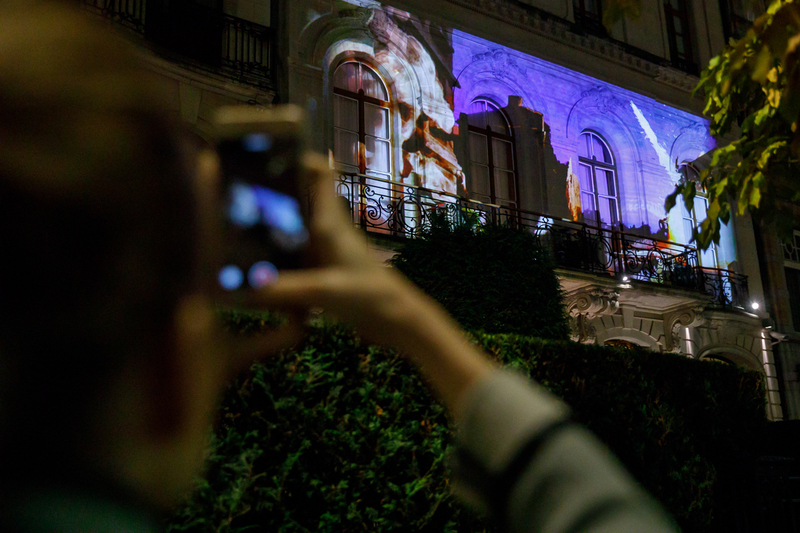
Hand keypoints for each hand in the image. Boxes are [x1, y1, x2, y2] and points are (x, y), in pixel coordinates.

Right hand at [247, 154, 494, 415]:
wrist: (399, 323)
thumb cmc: (371, 296)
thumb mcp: (325, 291)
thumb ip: (283, 289)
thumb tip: (237, 289)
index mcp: (330, 223)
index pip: (321, 174)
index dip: (298, 158)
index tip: (265, 154)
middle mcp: (328, 232)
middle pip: (300, 200)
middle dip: (271, 196)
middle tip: (234, 198)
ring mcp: (327, 253)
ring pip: (295, 231)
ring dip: (271, 231)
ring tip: (233, 233)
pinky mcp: (326, 275)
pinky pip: (296, 260)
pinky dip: (278, 263)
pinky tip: (254, 277)